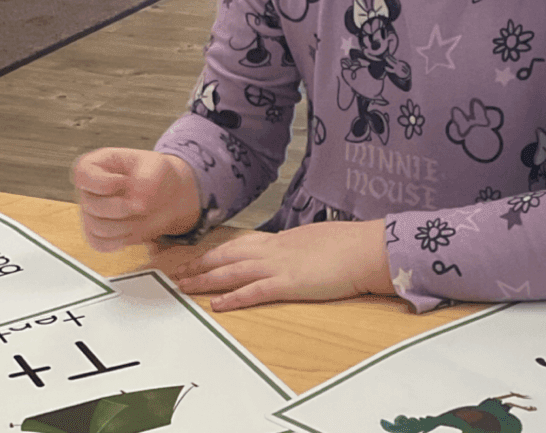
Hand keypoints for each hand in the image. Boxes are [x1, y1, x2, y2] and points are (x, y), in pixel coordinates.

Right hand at [71, 148, 200, 251]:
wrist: (167, 194)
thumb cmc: (156, 173)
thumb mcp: (156, 164)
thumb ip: (146, 177)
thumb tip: (136, 202)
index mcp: (97, 164)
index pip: (82, 174)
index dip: (102, 182)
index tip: (125, 181)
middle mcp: (89, 189)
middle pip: (91, 205)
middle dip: (121, 208)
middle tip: (143, 205)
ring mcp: (91, 212)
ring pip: (96, 227)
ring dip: (124, 226)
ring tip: (142, 215)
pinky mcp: (99, 232)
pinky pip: (99, 244)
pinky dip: (120, 241)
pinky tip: (135, 231)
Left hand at [167, 219, 394, 310]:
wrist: (366, 249)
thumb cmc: (348, 245)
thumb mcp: (316, 241)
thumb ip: (298, 248)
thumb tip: (292, 253)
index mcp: (282, 240)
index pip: (240, 244)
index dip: (216, 251)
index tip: (199, 256)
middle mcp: (275, 250)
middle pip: (228, 255)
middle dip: (201, 264)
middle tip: (179, 271)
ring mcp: (280, 266)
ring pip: (233, 271)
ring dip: (206, 279)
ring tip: (184, 286)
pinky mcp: (289, 284)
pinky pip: (254, 291)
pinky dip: (233, 297)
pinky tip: (217, 304)